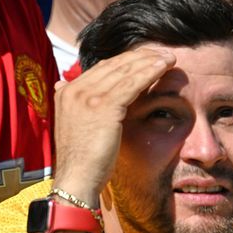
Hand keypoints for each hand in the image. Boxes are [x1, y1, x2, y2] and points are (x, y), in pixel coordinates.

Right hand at [51, 47, 176, 203]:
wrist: (76, 180)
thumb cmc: (82, 161)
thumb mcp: (75, 126)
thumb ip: (75, 105)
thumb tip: (63, 86)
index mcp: (66, 92)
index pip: (101, 68)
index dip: (126, 61)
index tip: (145, 59)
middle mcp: (74, 89)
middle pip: (113, 64)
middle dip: (140, 56)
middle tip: (161, 53)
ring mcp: (87, 96)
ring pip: (125, 70)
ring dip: (150, 60)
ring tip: (169, 57)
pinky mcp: (104, 105)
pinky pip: (132, 82)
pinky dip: (150, 71)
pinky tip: (165, 66)